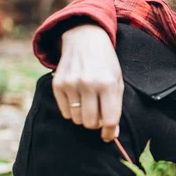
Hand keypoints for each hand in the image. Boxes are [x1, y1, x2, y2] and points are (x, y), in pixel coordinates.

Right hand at [52, 24, 123, 141]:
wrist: (85, 40)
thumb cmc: (106, 64)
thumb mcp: (117, 81)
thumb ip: (116, 107)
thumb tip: (113, 134)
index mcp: (108, 83)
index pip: (110, 119)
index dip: (110, 132)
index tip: (109, 136)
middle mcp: (89, 84)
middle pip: (91, 123)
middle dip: (96, 124)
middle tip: (99, 115)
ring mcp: (71, 84)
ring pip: (77, 120)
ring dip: (84, 117)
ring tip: (89, 104)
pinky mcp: (58, 84)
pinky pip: (65, 112)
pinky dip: (72, 111)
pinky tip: (78, 99)